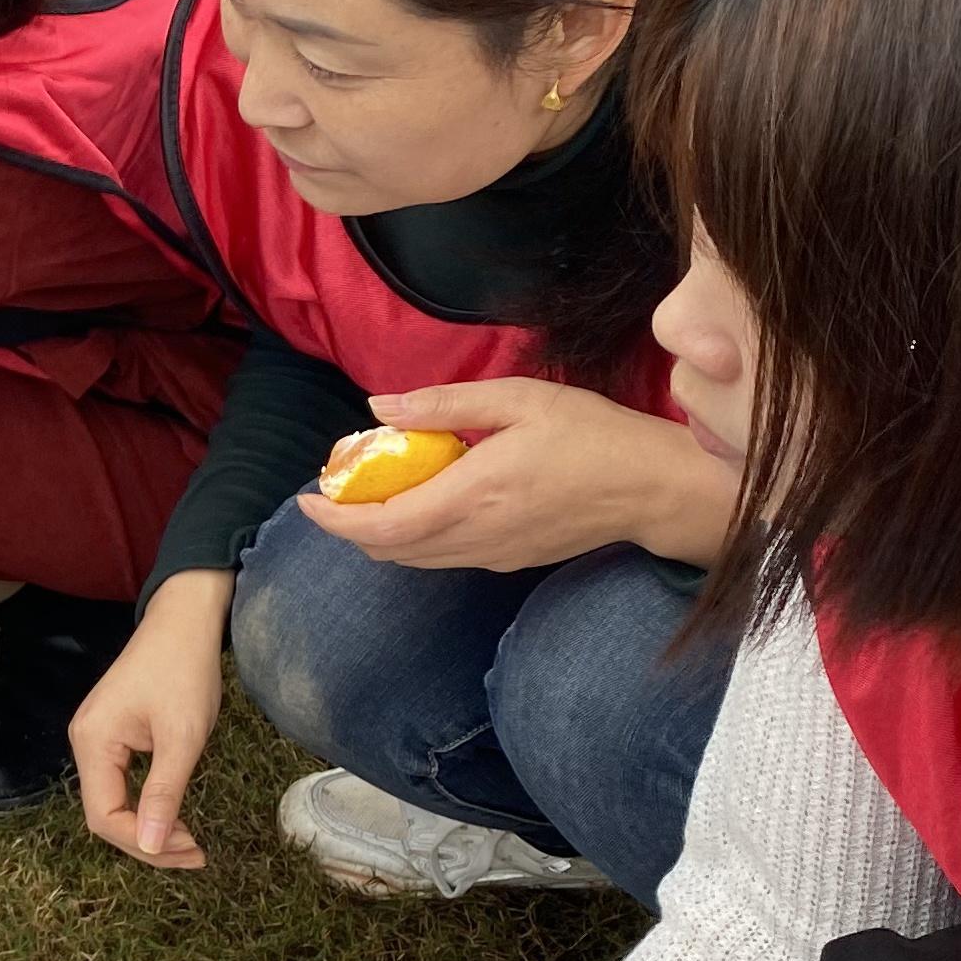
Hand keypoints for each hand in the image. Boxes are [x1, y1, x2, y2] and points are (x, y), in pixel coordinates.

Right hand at [68, 572, 230, 869]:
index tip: (189, 848)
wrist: (184, 620)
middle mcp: (84, 742)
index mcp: (93, 742)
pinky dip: (146, 805)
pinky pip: (119, 784)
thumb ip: (164, 792)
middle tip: (194, 852)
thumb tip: (151, 846)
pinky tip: (172, 812)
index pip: (105, 816)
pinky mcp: (110, 735)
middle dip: (148, 840)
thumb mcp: (182, 736)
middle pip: (105, 814)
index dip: (143, 842)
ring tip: (187, 840)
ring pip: (112, 802)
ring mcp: (95, 738)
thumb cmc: (185, 671)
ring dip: (148, 826)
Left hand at [298, 380, 730, 576]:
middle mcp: (475, 536)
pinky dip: (413, 536)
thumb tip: (378, 407)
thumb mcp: (518, 400)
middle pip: (388, 550)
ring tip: (371, 490)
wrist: (652, 488)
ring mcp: (492, 555)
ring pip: (413, 559)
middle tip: (337, 487)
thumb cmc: (591, 434)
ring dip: (380, 533)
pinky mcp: (507, 560)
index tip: (307, 499)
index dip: (335, 520)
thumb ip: (444, 404)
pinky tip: (421, 500)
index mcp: (473, 495)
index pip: (383, 525)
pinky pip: (442, 557)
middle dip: (350, 525)